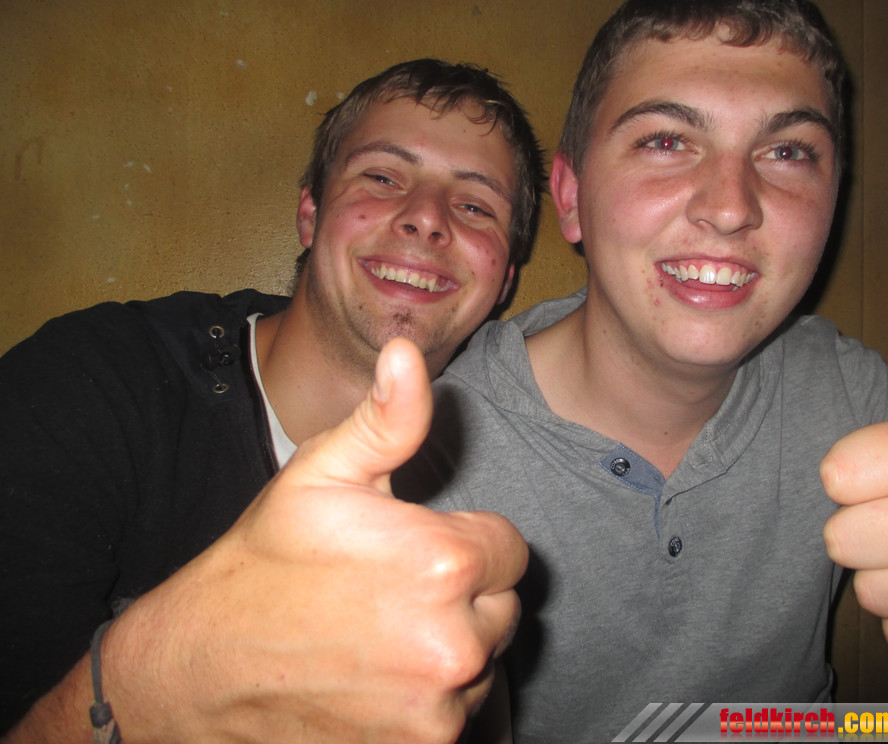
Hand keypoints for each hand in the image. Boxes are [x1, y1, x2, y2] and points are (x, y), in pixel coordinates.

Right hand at [102, 338, 527, 742]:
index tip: (418, 548)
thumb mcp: (321, 476)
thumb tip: (411, 353)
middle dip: (462, 595)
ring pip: (482, 662)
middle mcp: (454, 641)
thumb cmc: (264, 564)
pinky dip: (429, 698)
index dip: (465, 543)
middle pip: (501, 606)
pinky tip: (376, 678)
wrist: (203, 668)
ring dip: (448, 648)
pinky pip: (457, 713)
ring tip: (379, 634)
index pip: (510, 548)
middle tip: (393, 590)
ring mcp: (439, 707)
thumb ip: (387, 419)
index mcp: (443, 561)